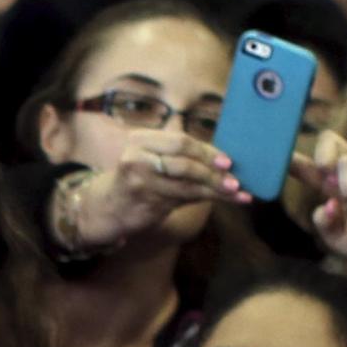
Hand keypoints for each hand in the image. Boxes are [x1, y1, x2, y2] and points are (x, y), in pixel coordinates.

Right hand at [74, 129, 246, 245]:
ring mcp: (140, 182)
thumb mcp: (151, 156)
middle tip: (234, 178)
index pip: (179, 142)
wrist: (109, 206)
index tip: (227, 160)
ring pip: (187, 185)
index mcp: (139, 139)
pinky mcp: (146, 203)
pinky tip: (227, 200)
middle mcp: (136, 158)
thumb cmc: (139, 177)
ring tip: (237, 191)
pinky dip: (208, 199)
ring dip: (215, 188)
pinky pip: (185, 199)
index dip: (206, 151)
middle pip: (183, 162)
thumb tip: (222, 156)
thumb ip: (178, 152)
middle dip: (211, 171)